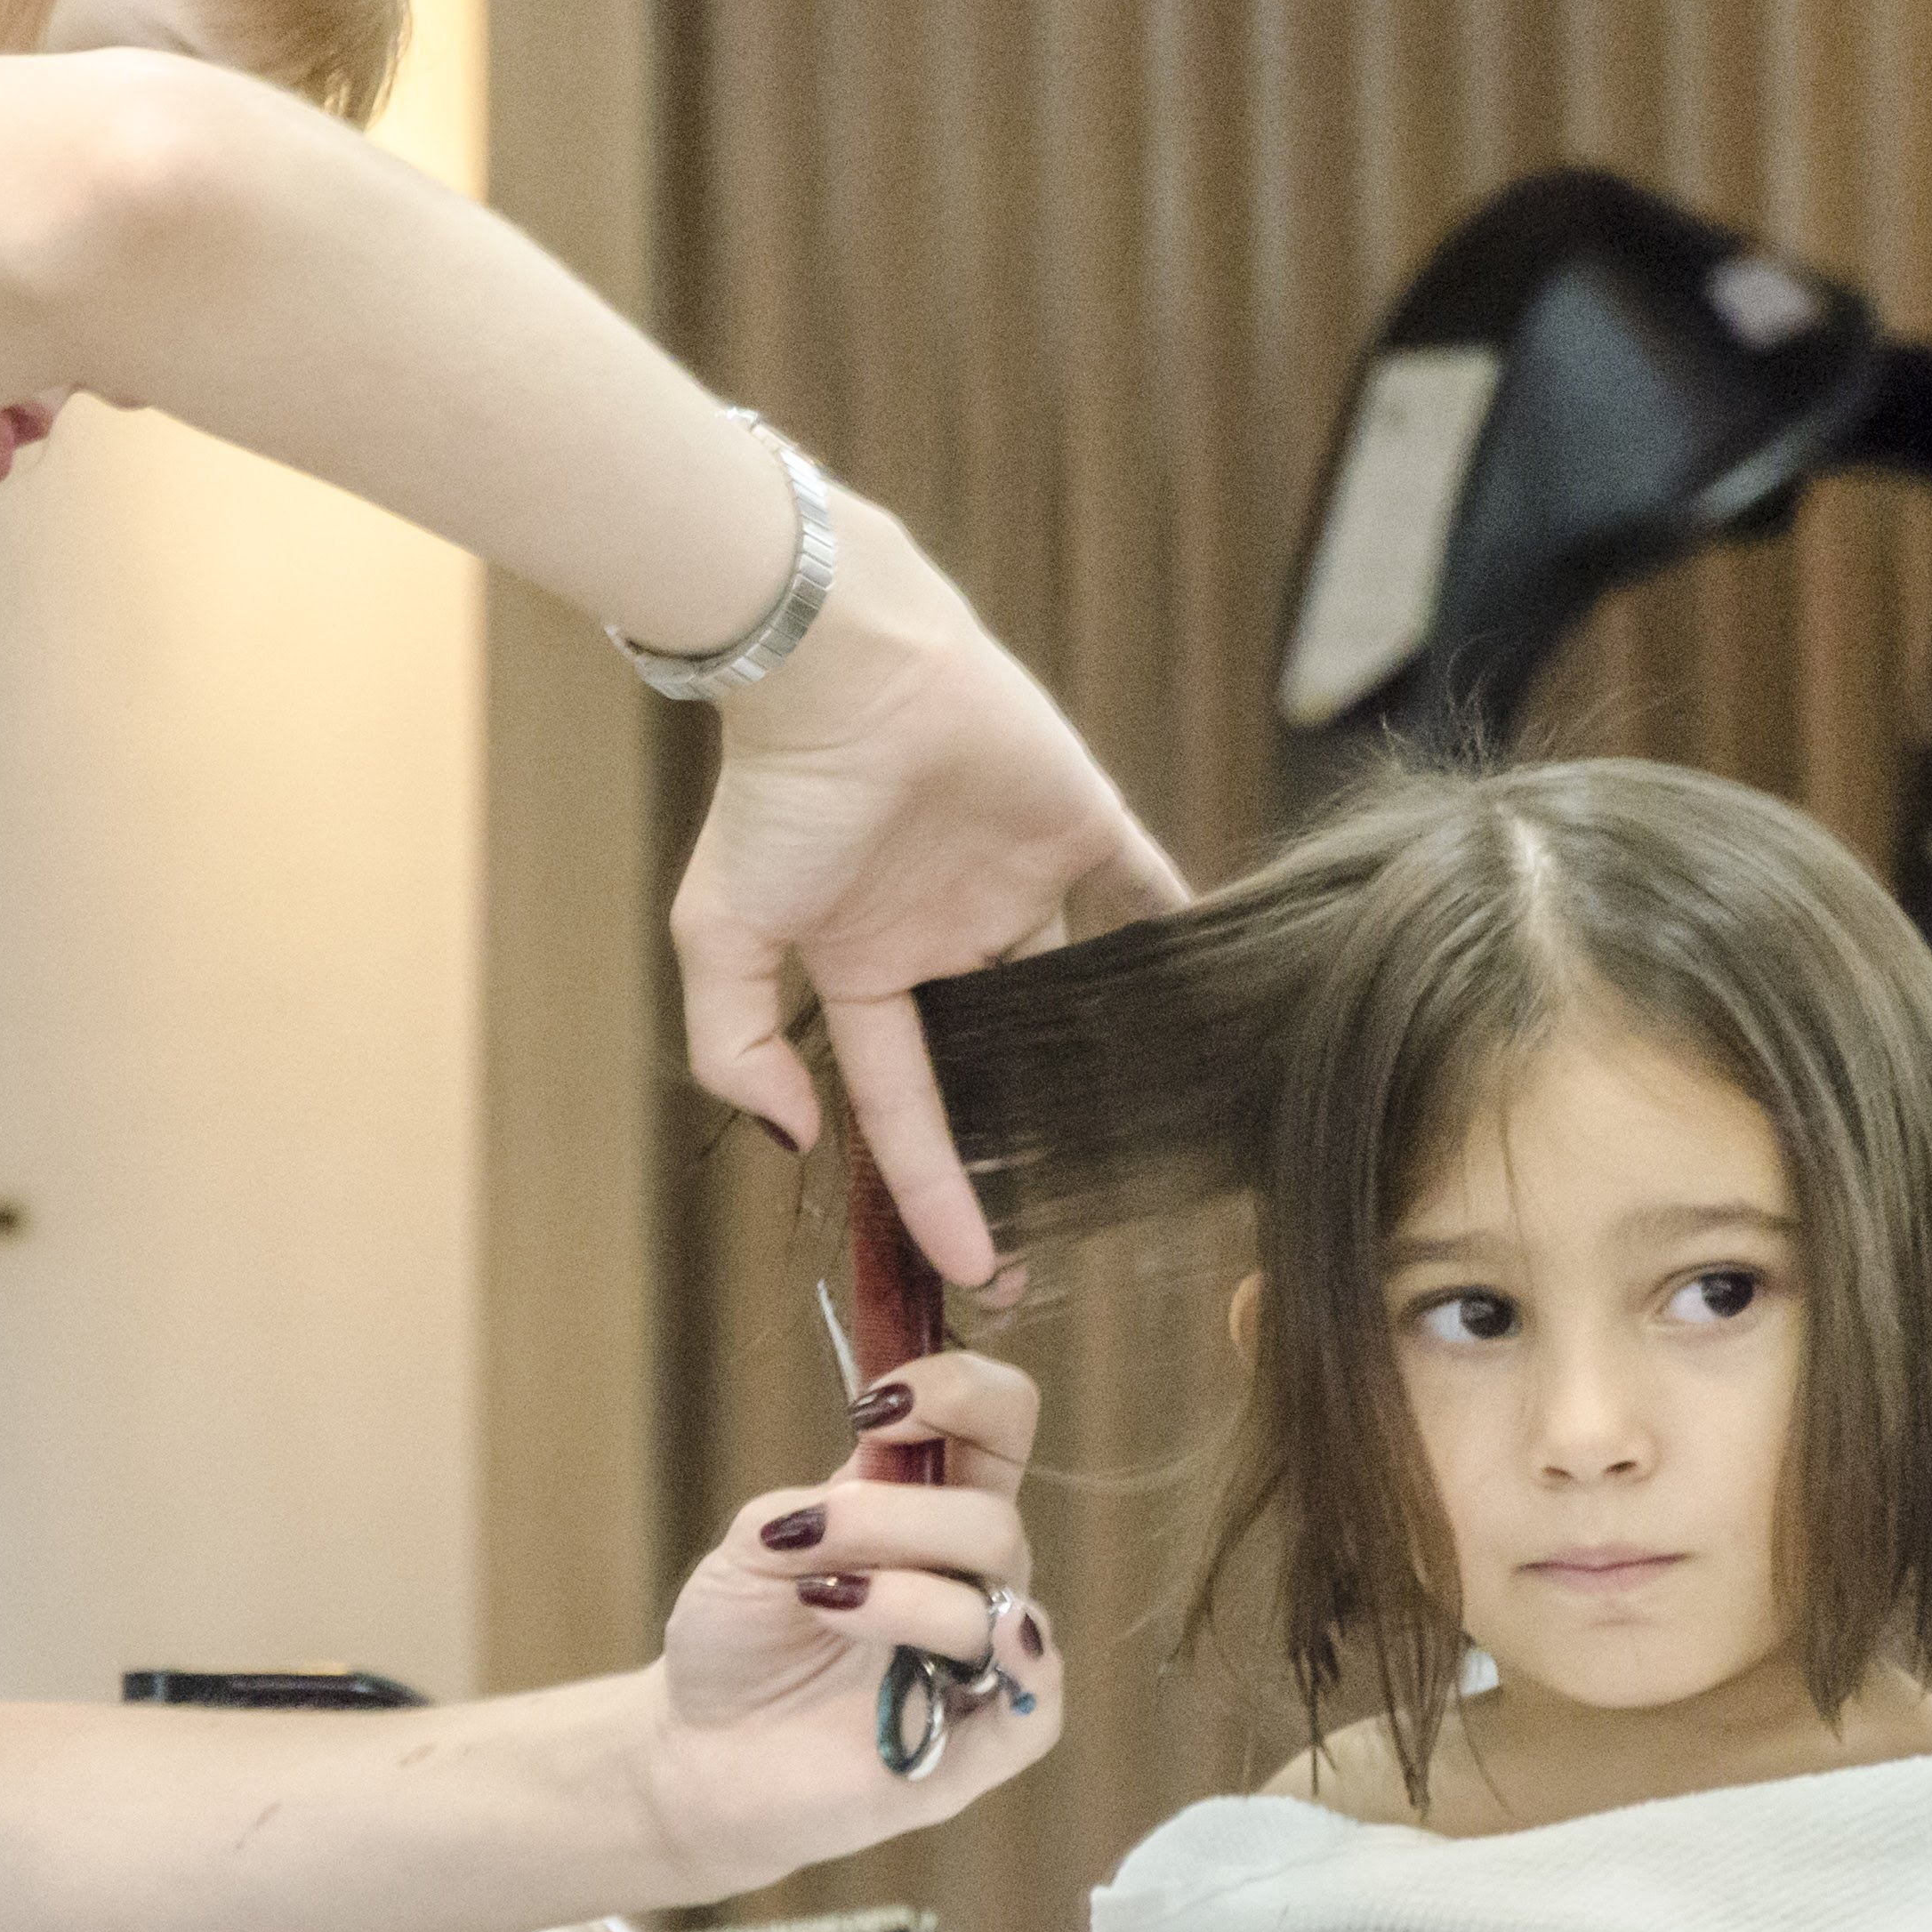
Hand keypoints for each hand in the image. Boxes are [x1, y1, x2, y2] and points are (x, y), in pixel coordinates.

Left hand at [638, 1349, 1062, 1896]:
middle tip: (809, 1536)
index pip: (998, 1424)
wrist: (700, 1752)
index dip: (961, 1392)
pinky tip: (936, 1666)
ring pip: (1005, 1602)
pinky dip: (1007, 1671)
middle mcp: (967, 1577)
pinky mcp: (980, 1745)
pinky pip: (1039, 1703)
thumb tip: (875, 1501)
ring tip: (823, 1605)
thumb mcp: (755, 1546)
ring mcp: (979, 1661)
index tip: (876, 1405)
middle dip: (901, 1516)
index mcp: (925, 1508)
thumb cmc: (738, 1640)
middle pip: (995, 1519)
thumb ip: (823, 1510)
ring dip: (907, 1596)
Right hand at [673, 491, 1187, 1287]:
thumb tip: (796, 1138)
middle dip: (1020, 1156)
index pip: (908, 1107)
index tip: (978, 1268)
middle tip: (1058, 1247)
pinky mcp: (1081, 826)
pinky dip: (1174, 934)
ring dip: (1100, 1062)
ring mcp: (1014, 884)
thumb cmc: (777, 796)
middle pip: (996, 1069)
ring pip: (1069, 994)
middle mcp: (944, 938)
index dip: (937, 1190)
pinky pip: (1142, 890)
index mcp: (865, 970)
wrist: (845, 663)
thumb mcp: (723, 933)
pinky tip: (1208, 999)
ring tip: (1143, 1145)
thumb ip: (737, 1043)